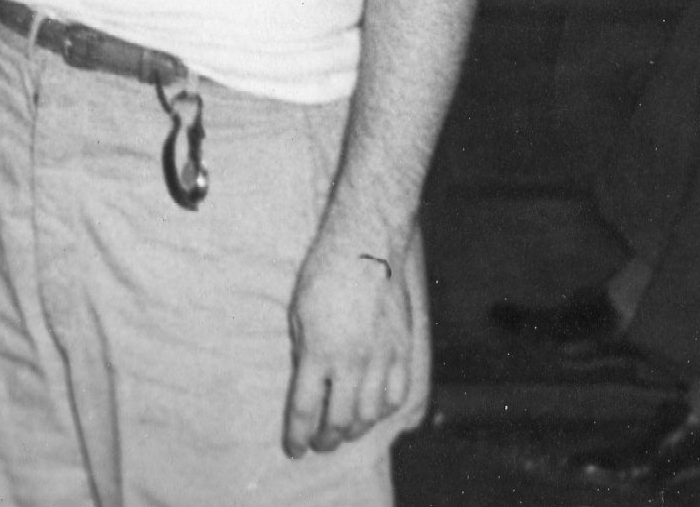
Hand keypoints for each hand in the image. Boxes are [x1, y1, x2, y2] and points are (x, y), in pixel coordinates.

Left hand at [282, 235, 418, 455]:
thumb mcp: (299, 314)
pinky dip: (383, 411)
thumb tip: (310, 382)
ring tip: (343, 432)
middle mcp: (352, 362)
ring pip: (370, 414)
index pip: (305, 408)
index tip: (295, 449)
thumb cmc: (324, 276)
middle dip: (327, 438)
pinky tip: (372, 412)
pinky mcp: (404, 352)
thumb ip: (305, 352)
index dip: (299, 434)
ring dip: (355, 429)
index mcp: (318, 353)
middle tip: (319, 444)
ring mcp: (382, 360)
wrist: (366, 250)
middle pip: (340, 419)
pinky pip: (396, 396)